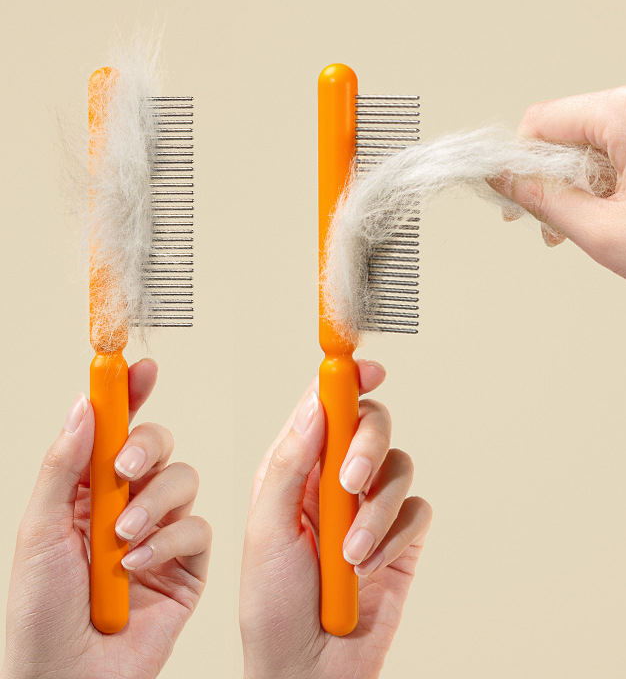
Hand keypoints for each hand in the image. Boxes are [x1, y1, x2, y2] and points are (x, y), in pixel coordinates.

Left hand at [1, 359, 211, 678]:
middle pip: (158, 446)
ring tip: (122, 538)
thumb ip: (64, 465)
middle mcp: (128, 503)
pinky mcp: (188, 562)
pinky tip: (139, 566)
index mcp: (88, 490)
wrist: (70, 678)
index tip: (140, 368)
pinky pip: (197, 527)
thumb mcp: (39, 531)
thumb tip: (85, 406)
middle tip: (125, 468)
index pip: (116, 429)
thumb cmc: (40, 614)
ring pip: (184, 480)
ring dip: (153, 504)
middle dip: (147, 447)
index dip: (131, 395)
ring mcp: (161, 531)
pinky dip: (168, 542)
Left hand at [240, 360, 432, 678]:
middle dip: (366, 445)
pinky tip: (368, 566)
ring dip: (376, 509)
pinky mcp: (401, 538)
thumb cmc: (273, 605)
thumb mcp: (266, 529)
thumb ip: (291, 461)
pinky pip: (416, 510)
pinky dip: (394, 535)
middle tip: (350, 479)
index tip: (365, 368)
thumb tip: (316, 402)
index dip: (347, 380)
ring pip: (398, 467)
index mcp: (297, 468)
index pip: (326, 407)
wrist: (308, 671)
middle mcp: (336, 480)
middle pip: (371, 425)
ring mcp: (371, 508)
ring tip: (348, 553)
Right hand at [493, 78, 625, 386]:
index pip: (546, 119)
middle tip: (571, 224)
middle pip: (587, 125)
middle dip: (569, 173)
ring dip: (609, 173)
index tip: (521, 197)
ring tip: (622, 223)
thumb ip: (541, 198)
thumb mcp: (599, 232)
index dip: (523, 161)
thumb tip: (506, 178)